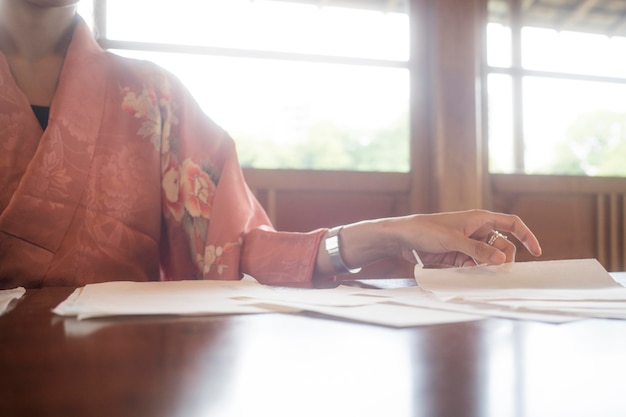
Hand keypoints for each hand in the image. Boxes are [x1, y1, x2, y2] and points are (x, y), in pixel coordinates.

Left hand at [386, 209, 541, 267]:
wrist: (403, 237)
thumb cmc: (426, 229)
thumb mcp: (453, 240)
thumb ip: (477, 250)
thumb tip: (501, 259)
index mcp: (479, 219)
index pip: (511, 224)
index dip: (526, 236)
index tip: (536, 251)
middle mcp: (477, 230)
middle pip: (503, 245)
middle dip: (504, 258)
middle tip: (499, 271)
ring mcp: (468, 244)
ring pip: (489, 258)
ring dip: (489, 267)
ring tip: (483, 275)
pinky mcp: (458, 256)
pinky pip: (475, 265)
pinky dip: (476, 271)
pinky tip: (472, 276)